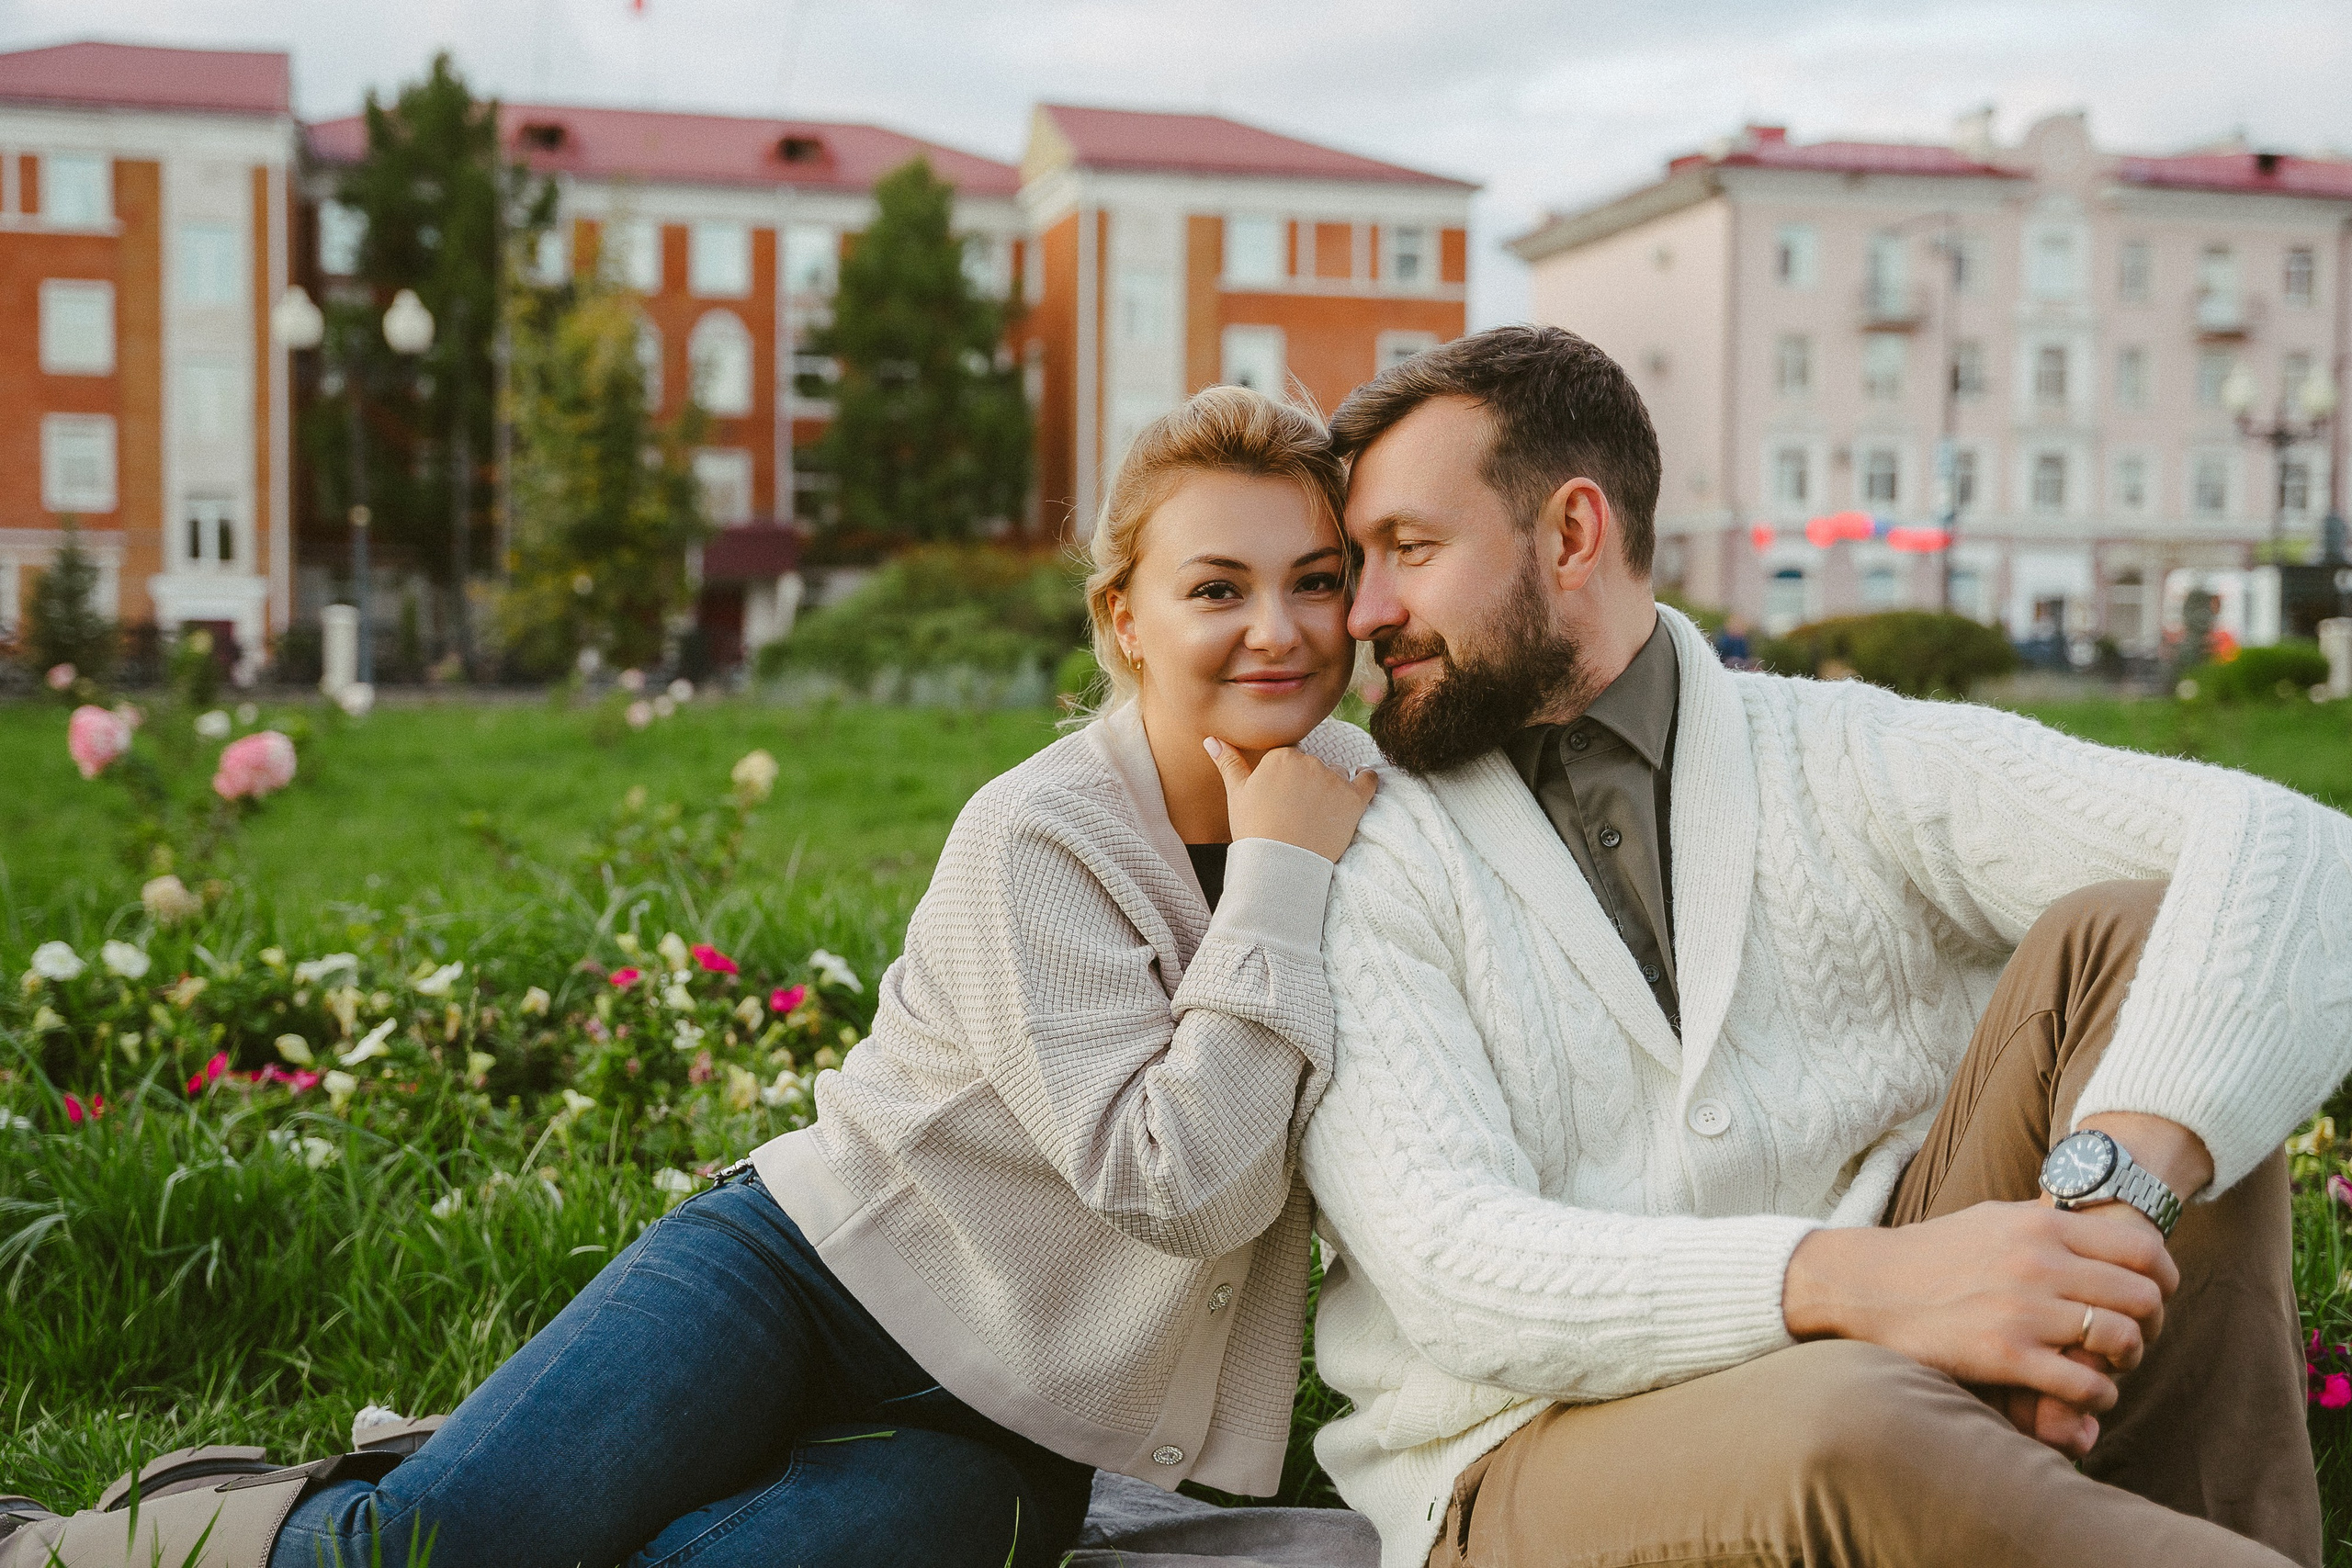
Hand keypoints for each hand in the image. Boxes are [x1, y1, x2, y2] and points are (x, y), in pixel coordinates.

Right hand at [1204, 739, 1377, 863]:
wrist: (1279, 866)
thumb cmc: (1254, 831)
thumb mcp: (1236, 795)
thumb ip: (1228, 763)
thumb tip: (1211, 739)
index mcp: (1281, 756)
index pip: (1289, 758)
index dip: (1285, 779)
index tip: (1281, 800)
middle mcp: (1309, 761)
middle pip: (1313, 765)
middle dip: (1308, 783)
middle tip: (1297, 813)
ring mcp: (1334, 780)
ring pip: (1337, 774)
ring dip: (1332, 788)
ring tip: (1319, 816)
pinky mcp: (1354, 799)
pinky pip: (1368, 780)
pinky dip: (1366, 780)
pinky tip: (1361, 783)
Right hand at [1782, 1199, 2176, 1458]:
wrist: (1869, 1284)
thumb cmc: (1935, 1254)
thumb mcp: (1993, 1219)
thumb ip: (2048, 1224)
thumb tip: (2098, 1229)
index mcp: (2040, 1225)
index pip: (2142, 1249)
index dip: (2165, 1279)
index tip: (2155, 1297)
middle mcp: (2038, 1263)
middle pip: (2142, 1297)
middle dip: (2151, 1325)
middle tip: (2135, 1339)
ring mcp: (2022, 1310)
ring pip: (2121, 1340)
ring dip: (2127, 1361)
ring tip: (2109, 1367)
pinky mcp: (2005, 1355)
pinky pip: (2085, 1384)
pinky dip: (2098, 1395)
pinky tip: (2084, 1394)